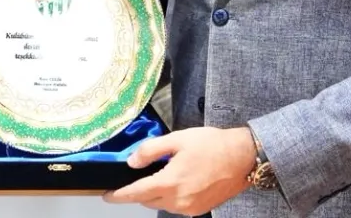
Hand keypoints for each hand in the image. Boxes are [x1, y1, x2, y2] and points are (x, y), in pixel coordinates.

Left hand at [103, 126, 255, 215]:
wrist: (243, 158)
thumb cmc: (213, 145)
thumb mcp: (177, 139)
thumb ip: (150, 150)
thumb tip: (132, 162)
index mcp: (170, 183)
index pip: (136, 193)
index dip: (118, 196)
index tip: (107, 196)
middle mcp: (179, 200)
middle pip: (147, 200)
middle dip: (139, 191)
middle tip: (138, 177)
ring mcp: (190, 208)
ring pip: (162, 204)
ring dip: (156, 194)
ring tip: (164, 174)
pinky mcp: (200, 210)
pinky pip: (177, 206)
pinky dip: (171, 196)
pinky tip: (178, 181)